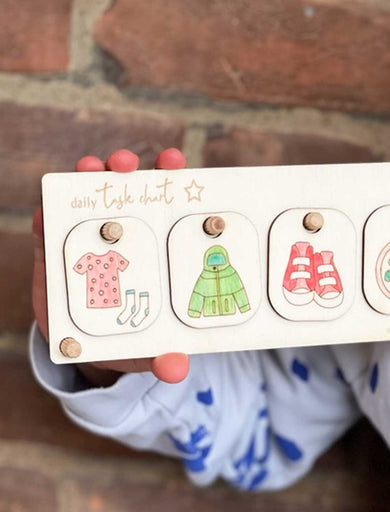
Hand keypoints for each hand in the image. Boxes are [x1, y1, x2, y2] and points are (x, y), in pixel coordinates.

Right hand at [32, 148, 189, 385]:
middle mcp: (120, 238)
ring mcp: (86, 240)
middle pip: (126, 194)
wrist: (83, 346)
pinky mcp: (52, 251)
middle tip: (126, 163)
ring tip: (89, 168)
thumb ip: (160, 356)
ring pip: (87, 199)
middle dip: (126, 170)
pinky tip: (47, 208)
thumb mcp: (144, 348)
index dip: (168, 182)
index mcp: (150, 250)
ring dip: (87, 178)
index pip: (162, 209)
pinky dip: (47, 213)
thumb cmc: (124, 338)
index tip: (174, 163)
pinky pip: (48, 225)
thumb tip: (177, 370)